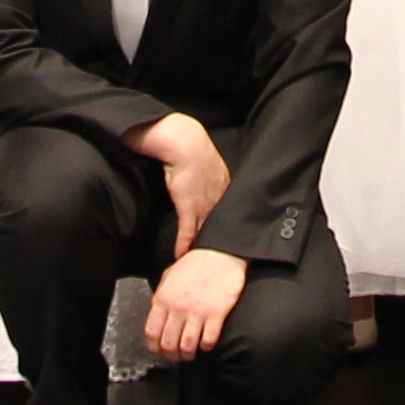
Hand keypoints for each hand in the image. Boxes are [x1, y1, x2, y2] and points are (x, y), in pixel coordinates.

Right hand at [138, 111, 230, 257]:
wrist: (185, 143)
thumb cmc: (192, 146)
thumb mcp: (205, 162)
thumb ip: (206, 173)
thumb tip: (200, 177)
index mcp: (223, 186)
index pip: (223, 212)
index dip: (222, 226)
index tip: (221, 237)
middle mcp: (217, 198)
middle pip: (217, 225)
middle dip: (215, 241)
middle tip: (212, 256)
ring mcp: (204, 205)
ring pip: (204, 232)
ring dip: (199, 247)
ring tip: (195, 261)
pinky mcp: (189, 209)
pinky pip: (187, 233)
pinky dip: (183, 245)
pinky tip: (180, 256)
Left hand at [140, 244, 246, 362]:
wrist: (220, 252)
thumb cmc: (196, 262)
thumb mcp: (170, 274)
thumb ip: (161, 294)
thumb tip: (156, 311)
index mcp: (163, 298)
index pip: (151, 332)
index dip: (153, 348)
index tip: (158, 353)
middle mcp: (178, 307)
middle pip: (168, 344)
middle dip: (171, 356)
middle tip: (176, 357)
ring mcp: (197, 312)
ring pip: (187, 346)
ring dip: (188, 355)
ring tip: (190, 354)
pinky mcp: (216, 314)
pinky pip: (208, 340)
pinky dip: (206, 347)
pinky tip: (206, 344)